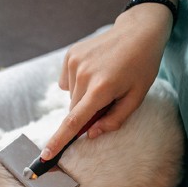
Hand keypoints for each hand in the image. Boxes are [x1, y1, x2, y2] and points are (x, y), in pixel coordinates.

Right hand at [41, 4, 172, 159]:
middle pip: (74, 110)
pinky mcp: (70, 55)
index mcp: (101, 88)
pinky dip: (78, 82)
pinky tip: (94, 70)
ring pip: (72, 96)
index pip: (74, 121)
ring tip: (103, 79)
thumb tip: (91, 133)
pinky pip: (67, 82)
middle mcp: (84, 75)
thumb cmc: (141, 66)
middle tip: (107, 99)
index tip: (45, 155)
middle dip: (86, 112)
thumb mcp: (136, 96)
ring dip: (83, 96)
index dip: (59, 141)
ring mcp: (74, 63)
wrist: (138, 31)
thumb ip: (114, 119)